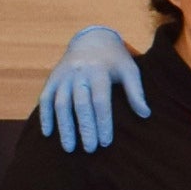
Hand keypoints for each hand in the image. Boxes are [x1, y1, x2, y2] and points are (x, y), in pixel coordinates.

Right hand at [39, 24, 145, 152]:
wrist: (92, 39)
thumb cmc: (114, 60)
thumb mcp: (130, 70)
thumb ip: (136, 92)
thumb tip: (145, 114)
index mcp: (99, 70)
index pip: (100, 101)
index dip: (103, 122)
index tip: (106, 142)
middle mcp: (79, 72)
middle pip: (80, 104)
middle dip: (85, 128)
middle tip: (90, 149)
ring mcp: (63, 75)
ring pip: (60, 103)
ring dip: (64, 126)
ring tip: (69, 148)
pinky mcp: (52, 78)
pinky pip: (45, 98)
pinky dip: (45, 115)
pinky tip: (47, 133)